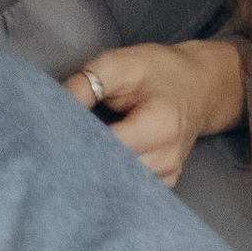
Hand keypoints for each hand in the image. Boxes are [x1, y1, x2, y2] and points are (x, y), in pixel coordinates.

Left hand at [64, 38, 245, 185]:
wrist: (200, 85)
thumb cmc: (158, 70)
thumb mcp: (119, 62)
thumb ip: (85, 84)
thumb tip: (51, 110)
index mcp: (160, 125)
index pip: (106, 147)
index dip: (75, 141)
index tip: (51, 133)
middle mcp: (167, 159)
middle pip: (110, 171)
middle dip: (80, 158)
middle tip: (54, 145)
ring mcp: (168, 176)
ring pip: (116, 184)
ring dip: (93, 169)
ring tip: (76, 149)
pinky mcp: (164, 183)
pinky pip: (128, 188)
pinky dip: (109, 175)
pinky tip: (97, 160)